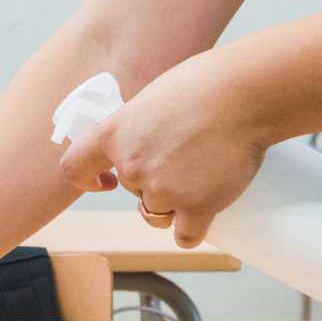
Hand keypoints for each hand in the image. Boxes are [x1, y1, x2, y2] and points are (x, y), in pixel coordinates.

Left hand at [58, 50, 269, 247]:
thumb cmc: (206, 84)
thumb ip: (139, 127)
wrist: (246, 94)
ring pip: (158, 214)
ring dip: (174, 206)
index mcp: (114, 134)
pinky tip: (202, 217)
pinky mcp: (196, 207)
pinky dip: (193, 230)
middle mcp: (131, 166)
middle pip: (133, 191)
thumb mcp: (153, 99)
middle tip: (185, 158)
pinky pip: (185, 235)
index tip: (104, 181)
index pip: (74, 168)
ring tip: (201, 178)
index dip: (87, 179)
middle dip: (153, 183)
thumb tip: (142, 146)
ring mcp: (163, 189)